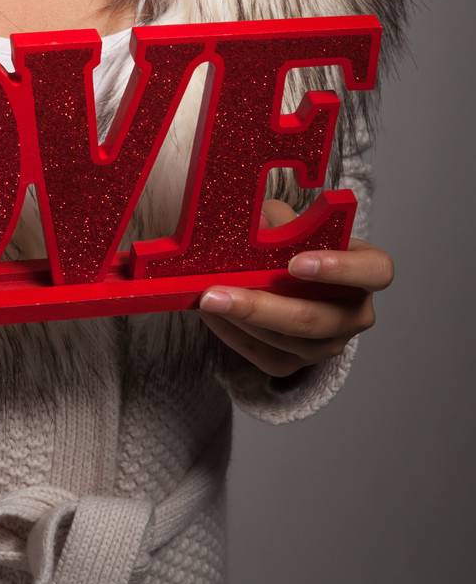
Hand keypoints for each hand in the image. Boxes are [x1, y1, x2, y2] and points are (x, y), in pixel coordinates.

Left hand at [196, 199, 393, 379]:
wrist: (289, 271)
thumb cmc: (295, 240)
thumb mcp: (290, 221)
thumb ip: (278, 222)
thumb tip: (252, 223)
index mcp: (367, 270)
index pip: (376, 271)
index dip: (340, 269)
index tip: (296, 263)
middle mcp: (356, 312)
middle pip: (317, 319)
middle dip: (262, 307)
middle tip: (217, 293)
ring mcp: (331, 342)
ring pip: (290, 342)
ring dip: (243, 322)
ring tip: (207, 300)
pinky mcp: (302, 362)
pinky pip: (270, 358)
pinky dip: (237, 338)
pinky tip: (213, 317)